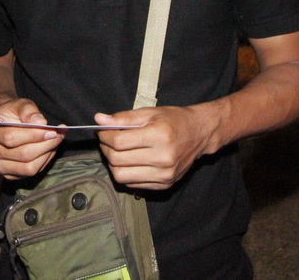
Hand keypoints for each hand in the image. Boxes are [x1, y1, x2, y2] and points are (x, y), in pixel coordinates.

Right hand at [0, 98, 61, 179]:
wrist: (4, 123)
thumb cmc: (12, 113)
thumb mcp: (19, 104)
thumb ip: (29, 110)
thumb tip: (41, 123)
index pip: (11, 138)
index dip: (34, 135)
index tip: (52, 131)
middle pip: (22, 155)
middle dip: (45, 145)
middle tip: (58, 136)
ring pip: (28, 168)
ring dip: (46, 155)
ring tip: (53, 142)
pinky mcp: (7, 175)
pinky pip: (30, 173)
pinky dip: (43, 162)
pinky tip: (46, 150)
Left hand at [94, 106, 215, 189]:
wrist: (200, 134)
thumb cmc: (174, 120)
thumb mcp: (149, 113)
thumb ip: (123, 118)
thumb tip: (98, 120)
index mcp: (159, 136)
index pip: (119, 142)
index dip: (105, 136)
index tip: (102, 131)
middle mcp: (163, 158)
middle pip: (117, 160)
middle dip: (105, 149)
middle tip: (107, 140)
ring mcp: (164, 175)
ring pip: (122, 176)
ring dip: (112, 163)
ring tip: (116, 151)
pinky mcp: (164, 185)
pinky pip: (133, 184)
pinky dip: (125, 172)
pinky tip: (129, 161)